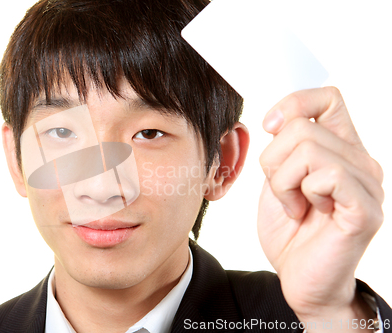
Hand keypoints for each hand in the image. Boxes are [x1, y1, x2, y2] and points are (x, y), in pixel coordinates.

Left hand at [258, 87, 383, 328]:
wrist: (299, 278)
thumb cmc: (290, 230)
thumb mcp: (278, 178)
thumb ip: (284, 147)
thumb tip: (280, 117)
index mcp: (340, 149)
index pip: (328, 97)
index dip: (293, 104)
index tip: (270, 128)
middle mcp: (360, 160)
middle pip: (303, 125)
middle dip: (273, 160)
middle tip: (282, 190)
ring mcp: (366, 184)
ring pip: (308, 147)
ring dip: (283, 181)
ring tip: (293, 204)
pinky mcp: (364, 209)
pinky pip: (327, 175)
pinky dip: (300, 193)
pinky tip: (305, 212)